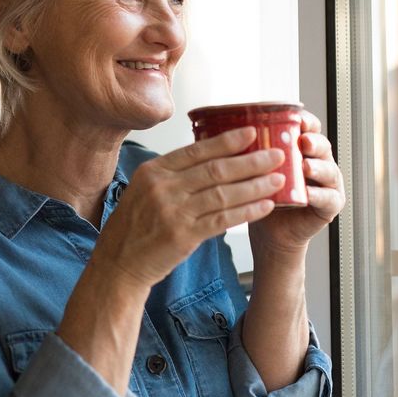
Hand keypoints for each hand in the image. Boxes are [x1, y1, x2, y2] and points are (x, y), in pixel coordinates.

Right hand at [93, 126, 285, 290]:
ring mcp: (172, 211)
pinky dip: (247, 211)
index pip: (196, 150)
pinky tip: (265, 206)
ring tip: (279, 180)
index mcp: (152, 171)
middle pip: (215, 169)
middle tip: (277, 155)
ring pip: (224, 193)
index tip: (252, 133)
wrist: (118, 263)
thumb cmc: (133, 227)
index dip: (227, 141)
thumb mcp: (143, 190)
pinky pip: (223, 219)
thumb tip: (210, 160)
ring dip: (255, 185)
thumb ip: (172, 176)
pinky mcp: (183, 235)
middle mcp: (162, 188)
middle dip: (251, 161)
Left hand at [248, 111, 345, 255]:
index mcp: (299, 150)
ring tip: (305, 167)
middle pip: (322, 146)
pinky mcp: (328, 207)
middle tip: (303, 141)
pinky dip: (319, 195)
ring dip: (318, 167)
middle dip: (314, 141)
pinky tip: (307, 194)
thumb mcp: (253, 170)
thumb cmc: (260, 196)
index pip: (308, 128)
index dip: (305, 121)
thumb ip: (249, 152)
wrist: (268, 231)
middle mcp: (316, 163)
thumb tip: (220, 130)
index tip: (296, 117)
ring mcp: (326, 185)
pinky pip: (328, 199)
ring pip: (329, 170)